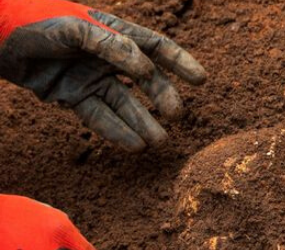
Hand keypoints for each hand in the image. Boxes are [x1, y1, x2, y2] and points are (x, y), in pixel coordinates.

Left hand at [0, 0, 205, 151]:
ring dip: (142, 122)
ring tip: (158, 141)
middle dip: (163, 98)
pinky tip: (133, 145)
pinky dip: (116, 131)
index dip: (180, 62)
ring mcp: (91, 78)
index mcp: (113, 33)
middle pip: (145, 80)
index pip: (155, 47)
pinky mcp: (73, 97)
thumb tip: (147, 67)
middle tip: (175, 117)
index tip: (201, 80)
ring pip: (125, 104)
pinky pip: (100, 117)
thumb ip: (112, 45)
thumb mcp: (76, 29)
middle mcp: (107, 57)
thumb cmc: (36, 22)